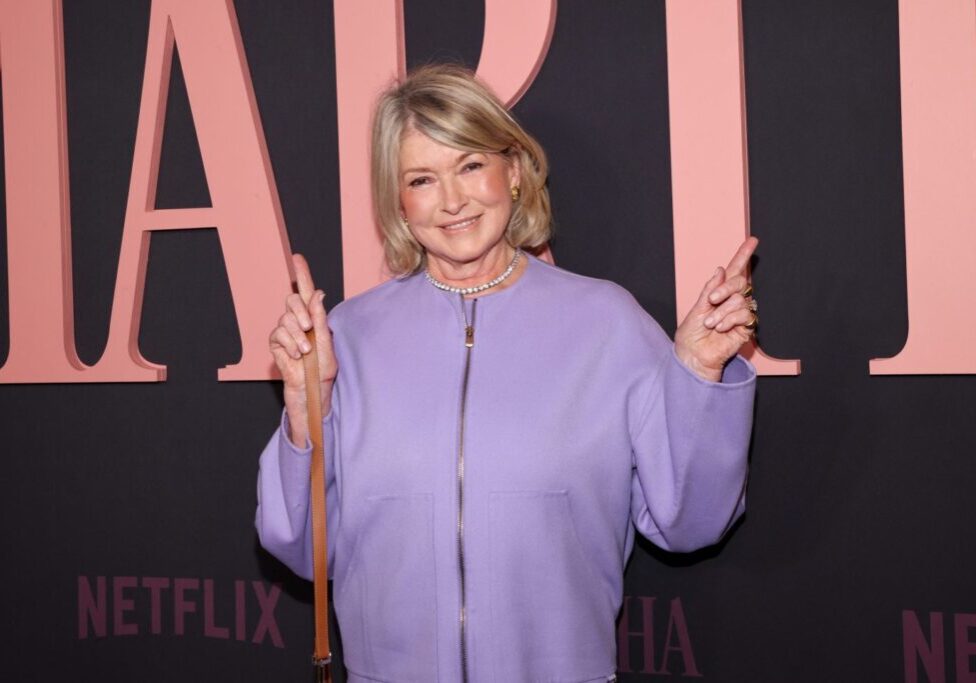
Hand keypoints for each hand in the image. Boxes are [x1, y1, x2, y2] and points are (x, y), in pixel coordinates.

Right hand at [268, 253, 336, 446]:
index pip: (306, 292)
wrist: (312, 392)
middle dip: (300, 312)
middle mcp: (298, 322)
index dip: (301, 273)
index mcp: (313, 319)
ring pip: (285, 318)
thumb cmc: (323, 372)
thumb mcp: (327, 345)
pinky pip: (278, 334)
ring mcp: (285, 333)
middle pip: (292, 299)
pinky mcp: (276, 345)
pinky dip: (289, 345)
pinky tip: (297, 357)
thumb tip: (318, 294)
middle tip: (308, 329)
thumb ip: (321, 319)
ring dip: (297, 336)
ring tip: (305, 352)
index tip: (297, 257)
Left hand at [674, 237, 758, 381]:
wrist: (693, 355)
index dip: (743, 256)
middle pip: (740, 282)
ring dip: (722, 312)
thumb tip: (720, 270)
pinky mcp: (746, 328)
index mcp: (720, 294)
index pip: (734, 272)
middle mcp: (732, 301)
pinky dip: (730, 320)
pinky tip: (720, 328)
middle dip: (725, 289)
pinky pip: (745, 315)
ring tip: (710, 324)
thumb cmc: (692, 335)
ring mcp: (740, 314)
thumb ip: (709, 290)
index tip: (752, 240)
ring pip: (740, 300)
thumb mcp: (696, 308)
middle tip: (711, 301)